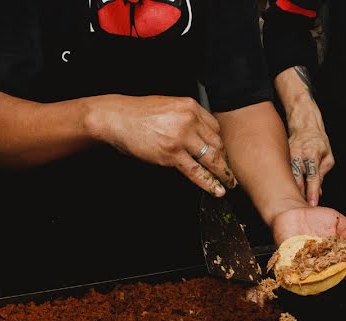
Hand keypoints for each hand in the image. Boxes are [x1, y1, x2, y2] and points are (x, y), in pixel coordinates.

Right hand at [88, 95, 235, 196]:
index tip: (222, 154)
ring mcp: (181, 137)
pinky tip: (217, 190)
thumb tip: (199, 134)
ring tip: (229, 183)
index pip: (216, 127)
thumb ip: (186, 118)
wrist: (117, 118)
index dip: (220, 143)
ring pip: (211, 158)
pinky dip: (209, 183)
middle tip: (229, 172)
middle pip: (217, 143)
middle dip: (224, 159)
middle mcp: (189, 120)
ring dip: (223, 173)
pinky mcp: (171, 154)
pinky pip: (196, 171)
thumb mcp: (168, 107)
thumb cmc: (138, 114)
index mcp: (190, 106)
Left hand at [271, 206, 345, 275]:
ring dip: (338, 276)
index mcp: (338, 254)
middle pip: (343, 274)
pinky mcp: (298, 267)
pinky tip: (323, 274)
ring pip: (327, 278)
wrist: (292, 213)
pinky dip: (314, 279)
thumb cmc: (316, 217)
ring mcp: (313, 267)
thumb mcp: (337, 219)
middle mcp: (327, 263)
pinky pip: (306, 277)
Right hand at [286, 117, 333, 205]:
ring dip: (291, 192)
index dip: (312, 191)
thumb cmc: (318, 142)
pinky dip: (285, 184)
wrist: (304, 125)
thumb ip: (323, 174)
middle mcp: (298, 155)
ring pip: (287, 178)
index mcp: (312, 154)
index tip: (312, 204)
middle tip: (303, 210)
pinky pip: (282, 174)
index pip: (313, 176)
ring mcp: (288, 156)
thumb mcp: (328, 157)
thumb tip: (319, 191)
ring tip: (293, 205)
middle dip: (300, 195)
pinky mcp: (281, 158)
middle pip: (297, 180)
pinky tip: (286, 194)